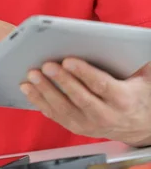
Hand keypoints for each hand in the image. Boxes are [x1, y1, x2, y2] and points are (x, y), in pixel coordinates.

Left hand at [20, 58, 150, 146]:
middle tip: (44, 66)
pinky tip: (29, 91)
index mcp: (122, 99)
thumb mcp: (141, 75)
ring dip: (45, 93)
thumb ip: (127, 59)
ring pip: (64, 110)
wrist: (140, 124)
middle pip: (79, 98)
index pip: (101, 85)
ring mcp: (91, 125)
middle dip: (61, 81)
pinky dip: (41, 104)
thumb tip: (111, 39)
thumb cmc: (137, 92)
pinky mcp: (78, 129)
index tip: (67, 60)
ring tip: (31, 76)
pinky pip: (57, 117)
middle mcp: (106, 115)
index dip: (83, 73)